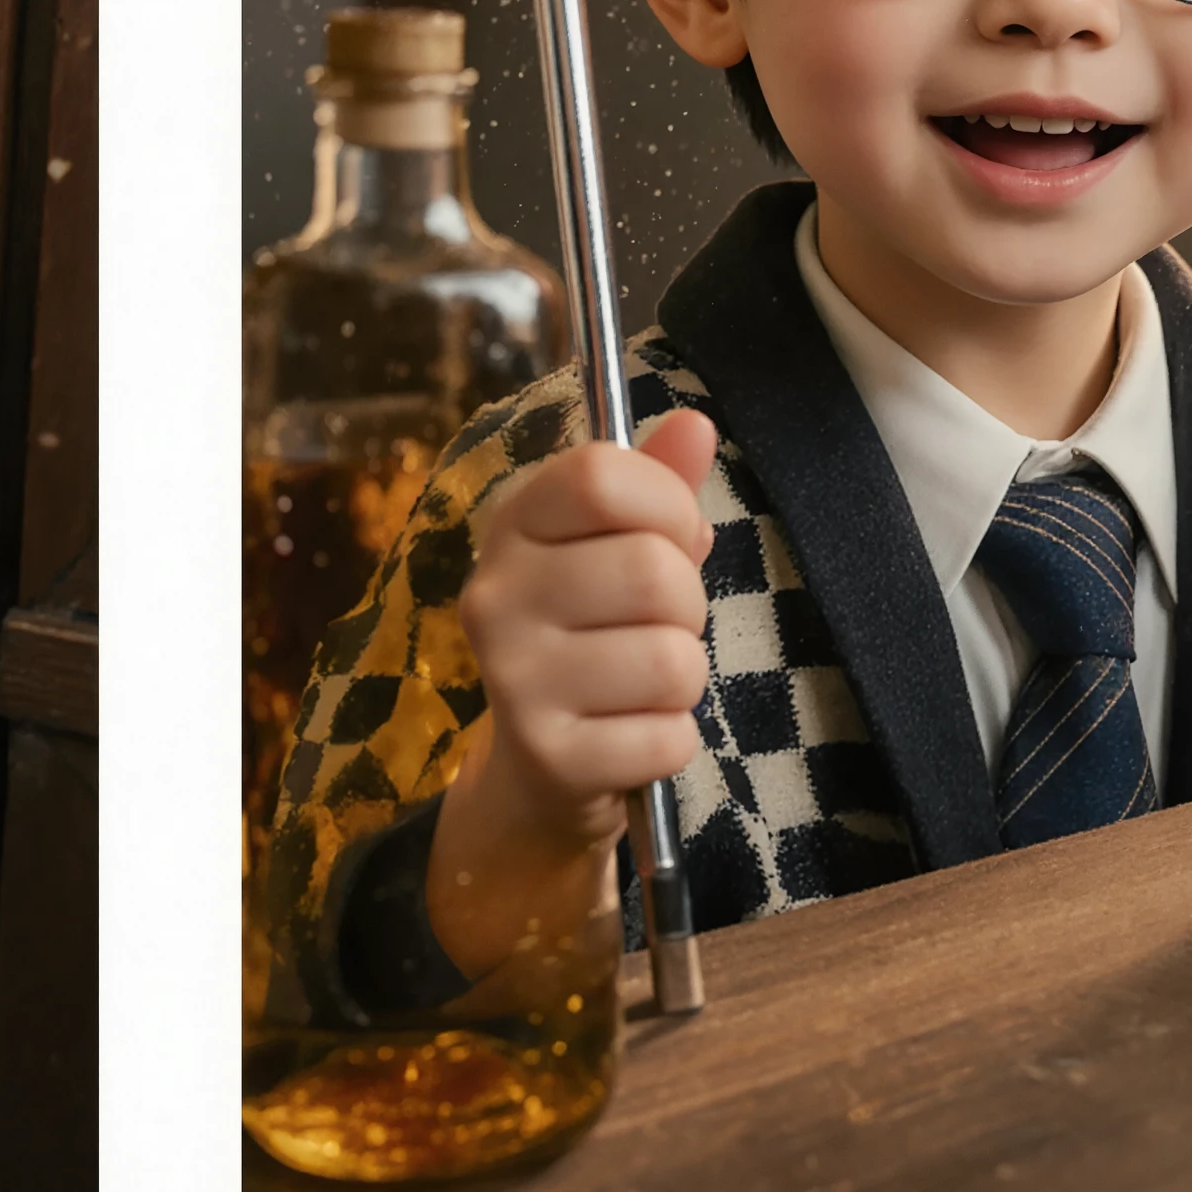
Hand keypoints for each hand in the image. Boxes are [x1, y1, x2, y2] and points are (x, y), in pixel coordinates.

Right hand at [425, 409, 719, 985]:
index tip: (671, 535)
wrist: (539, 768)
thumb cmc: (594, 634)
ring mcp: (512, 678)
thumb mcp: (618, 549)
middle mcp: (495, 595)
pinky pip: (668, 736)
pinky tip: (631, 734)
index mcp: (513, 526)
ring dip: (683, 678)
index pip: (600, 474)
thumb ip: (657, 485)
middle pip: (654, 571)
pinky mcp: (546, 756)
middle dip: (687, 606)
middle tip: (656, 627)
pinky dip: (672, 740)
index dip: (666, 503)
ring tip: (643, 684)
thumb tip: (696, 423)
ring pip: (671, 659)